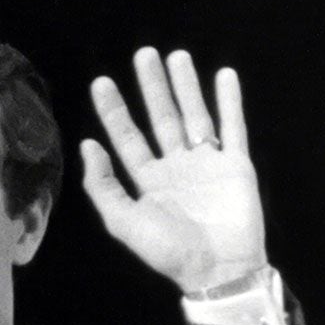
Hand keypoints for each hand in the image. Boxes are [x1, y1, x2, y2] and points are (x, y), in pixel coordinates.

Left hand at [80, 48, 267, 293]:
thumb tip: (87, 145)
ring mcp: (207, 165)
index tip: (102, 82)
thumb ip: (103, 186)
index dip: (114, 111)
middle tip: (144, 54)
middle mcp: (176, 168)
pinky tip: (224, 76)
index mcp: (148, 182)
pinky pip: (233, 127)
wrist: (219, 270)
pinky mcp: (237, 166)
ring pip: (195, 116)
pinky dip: (230, 101)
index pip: (127, 139)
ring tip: (177, 56)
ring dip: (186, 86)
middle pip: (161, 119)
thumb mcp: (124, 222)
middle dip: (152, 88)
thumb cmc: (169, 252)